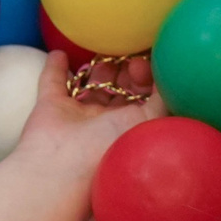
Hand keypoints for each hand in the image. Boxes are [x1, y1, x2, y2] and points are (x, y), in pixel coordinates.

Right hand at [4, 51, 165, 178]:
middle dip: (126, 69)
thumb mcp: (151, 120)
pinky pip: (53, 81)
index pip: (144, 96)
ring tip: (103, 52)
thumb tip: (168, 76)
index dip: (146, 76)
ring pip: (92, 84)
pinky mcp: (51, 107)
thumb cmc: (114, 147)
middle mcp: (107, 122)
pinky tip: (60, 52)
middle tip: (126, 58)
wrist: (66, 168)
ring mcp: (78, 115)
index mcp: (132, 127)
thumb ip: (163, 96)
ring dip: (99, 66)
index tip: (139, 65)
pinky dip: (56, 66)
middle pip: (120, 88)